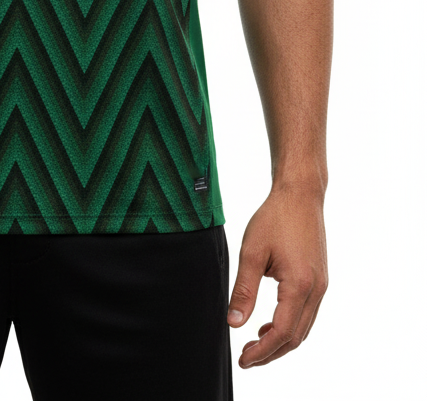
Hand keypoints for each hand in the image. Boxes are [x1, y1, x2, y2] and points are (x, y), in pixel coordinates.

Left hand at [227, 185, 327, 367]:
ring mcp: (321, 286)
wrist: (300, 195)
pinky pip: (307, 314)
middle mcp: (316, 290)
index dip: (262, 352)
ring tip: (255, 344)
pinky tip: (270, 323)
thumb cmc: (275, 217)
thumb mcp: (252, 252)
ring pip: (304, 328)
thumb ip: (244, 290)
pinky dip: (290, 326)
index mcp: (299, 285)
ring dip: (281, 341)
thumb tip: (233, 323)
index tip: (243, 359)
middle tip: (246, 357)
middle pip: (296, 337)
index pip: (282, 333)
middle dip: (271, 353)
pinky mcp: (320, 280)